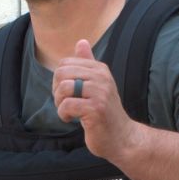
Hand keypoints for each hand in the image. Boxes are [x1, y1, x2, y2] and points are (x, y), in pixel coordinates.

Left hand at [52, 40, 138, 161]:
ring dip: (59, 103)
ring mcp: (100, 93)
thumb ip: (88, 64)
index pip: (65, 64)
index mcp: (100, 69)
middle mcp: (102, 78)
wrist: (121, 138)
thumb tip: (81, 41)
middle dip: (56, 91)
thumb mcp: (97, 85)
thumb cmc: (105, 113)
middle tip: (65, 103)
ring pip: (63, 88)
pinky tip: (71, 120)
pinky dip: (63, 114)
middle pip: (61, 74)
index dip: (59, 80)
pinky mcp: (96, 109)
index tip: (67, 94)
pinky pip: (67, 105)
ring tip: (68, 112)